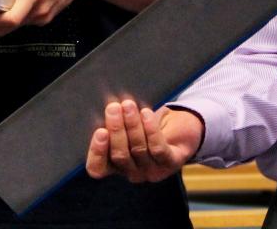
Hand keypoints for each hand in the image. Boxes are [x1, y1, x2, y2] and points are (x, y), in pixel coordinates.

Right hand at [85, 98, 201, 182]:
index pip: (98, 168)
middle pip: (119, 156)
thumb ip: (114, 123)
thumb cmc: (146, 125)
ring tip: (129, 105)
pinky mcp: (171, 163)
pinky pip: (158, 148)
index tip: (100, 131)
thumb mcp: (126, 125)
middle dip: (116, 130)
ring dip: (132, 125)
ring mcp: (152, 170)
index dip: (97, 153)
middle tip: (113, 108)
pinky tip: (146, 114)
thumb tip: (105, 108)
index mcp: (115, 165)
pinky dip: (151, 130)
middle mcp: (132, 172)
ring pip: (138, 149)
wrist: (179, 129)